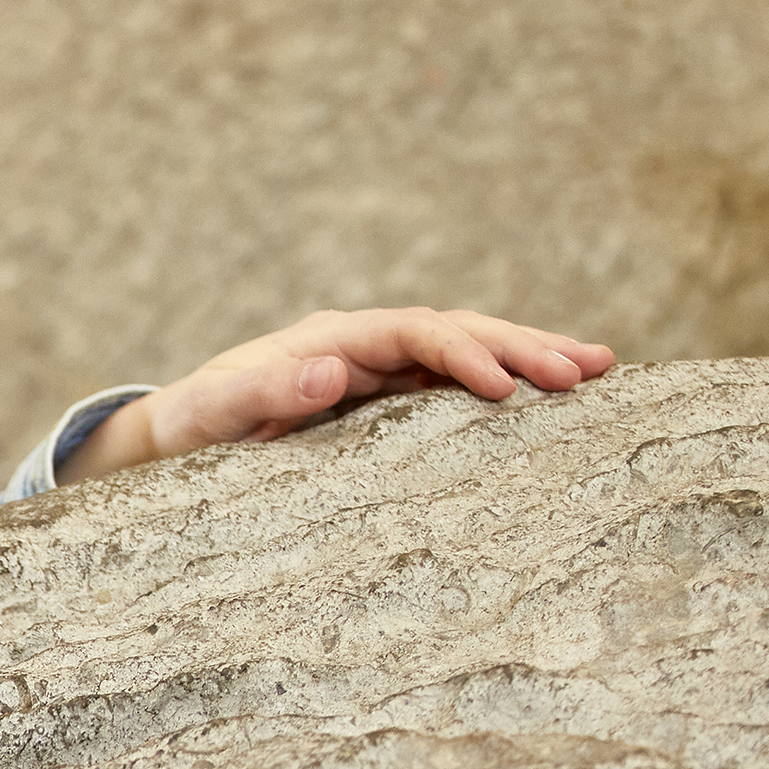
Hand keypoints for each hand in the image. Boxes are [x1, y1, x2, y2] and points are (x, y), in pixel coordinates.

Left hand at [60, 307, 615, 482]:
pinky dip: (502, 386)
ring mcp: (377, 369)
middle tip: (590, 367)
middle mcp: (361, 345)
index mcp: (329, 340)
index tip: (504, 383)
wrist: (172, 437)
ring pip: (464, 353)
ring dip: (528, 358)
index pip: (412, 334)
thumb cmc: (188, 427)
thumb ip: (266, 391)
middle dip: (522, 345)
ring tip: (597, 369)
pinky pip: (451, 387)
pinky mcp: (382, 400)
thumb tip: (333, 367)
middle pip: (455, 332)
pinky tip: (550, 396)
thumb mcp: (215, 412)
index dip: (462, 353)